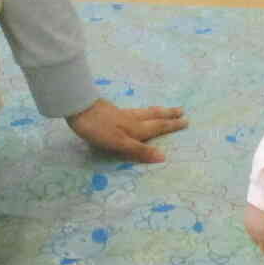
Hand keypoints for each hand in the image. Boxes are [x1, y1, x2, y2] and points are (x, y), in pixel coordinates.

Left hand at [65, 99, 187, 161]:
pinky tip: (135, 113)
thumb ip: (140, 150)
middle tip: (181, 111)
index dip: (171, 125)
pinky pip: (133, 112)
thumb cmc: (98, 128)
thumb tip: (163, 157)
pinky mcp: (110, 111)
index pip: (157, 127)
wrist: (77, 107)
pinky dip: (142, 112)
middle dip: (167, 115)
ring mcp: (121, 114)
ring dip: (156, 112)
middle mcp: (131, 119)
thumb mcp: (119, 143)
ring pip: (144, 112)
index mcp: (135, 128)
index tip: (186, 121)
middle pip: (153, 116)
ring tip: (163, 110)